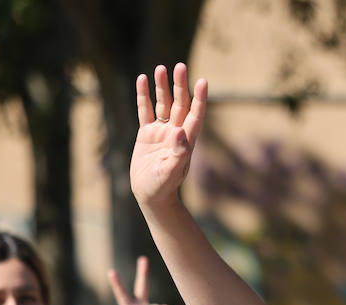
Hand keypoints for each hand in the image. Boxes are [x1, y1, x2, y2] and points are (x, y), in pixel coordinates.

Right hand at [131, 62, 207, 211]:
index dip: (199, 99)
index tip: (203, 82)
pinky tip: (142, 79)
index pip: (195, 116)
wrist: (150, 196)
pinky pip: (146, 111)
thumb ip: (178, 154)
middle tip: (180, 66)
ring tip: (160, 68)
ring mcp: (161, 132)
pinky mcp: (147, 134)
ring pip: (163, 104)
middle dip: (180, 86)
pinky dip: (144, 96)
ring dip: (162, 87)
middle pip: (180, 104)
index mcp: (185, 142)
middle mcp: (175, 133)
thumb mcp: (170, 172)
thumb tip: (180, 132)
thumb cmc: (162, 188)